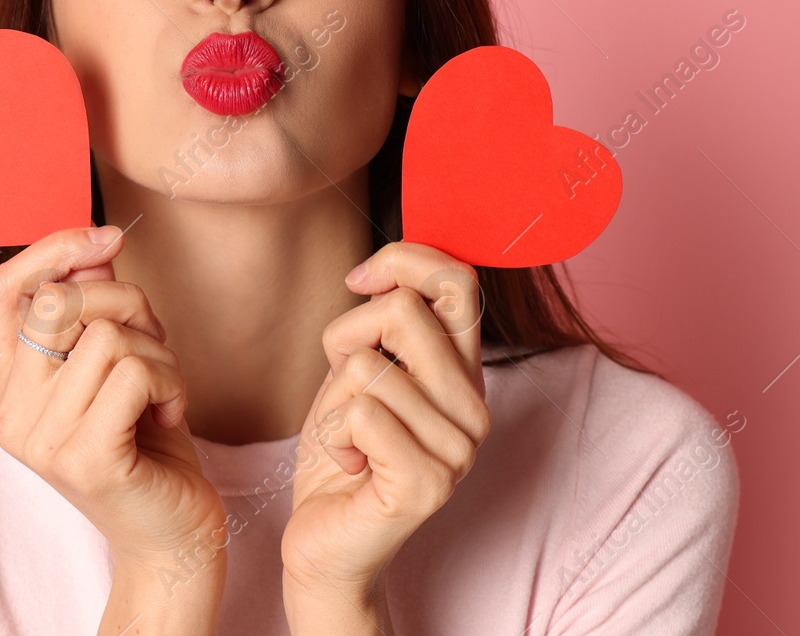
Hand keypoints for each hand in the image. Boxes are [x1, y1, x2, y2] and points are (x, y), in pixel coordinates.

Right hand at [0, 226, 227, 628]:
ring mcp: (42, 439)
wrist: (172, 535)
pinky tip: (171, 413)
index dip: (53, 247)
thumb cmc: (148, 444)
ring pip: (106, 335)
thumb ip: (99, 307)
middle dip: (128, 303)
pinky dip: (170, 380)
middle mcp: (11, 413)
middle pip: (60, 302)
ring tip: (165, 389)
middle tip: (156, 343)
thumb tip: (96, 243)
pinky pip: (133, 371)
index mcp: (10, 386)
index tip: (108, 237)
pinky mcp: (84, 457)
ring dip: (158, 352)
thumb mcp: (120, 362)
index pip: (5, 290)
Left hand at [281, 242, 489, 630]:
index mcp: (465, 371)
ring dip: (333, 400)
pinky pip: (361, 413)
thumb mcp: (360, 368)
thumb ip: (385, 323)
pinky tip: (348, 464)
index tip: (359, 281)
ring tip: (349, 438)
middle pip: (403, 310)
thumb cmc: (342, 449)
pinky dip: (333, 435)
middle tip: (342, 383)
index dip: (402, 259)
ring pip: (369, 365)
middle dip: (347, 335)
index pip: (459, 279)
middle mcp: (474, 407)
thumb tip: (385, 268)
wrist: (324, 541)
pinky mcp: (428, 483)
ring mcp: (458, 449)